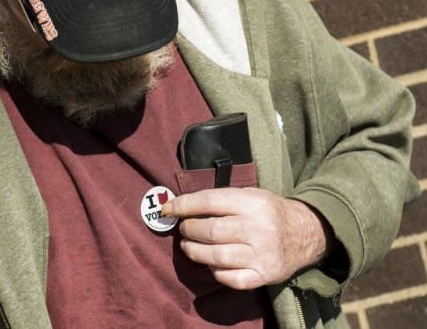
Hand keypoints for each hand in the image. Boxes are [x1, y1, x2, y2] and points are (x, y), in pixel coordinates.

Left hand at [161, 188, 328, 289]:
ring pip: (216, 257)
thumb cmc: (269, 212)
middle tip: (184, 228)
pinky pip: (229, 278)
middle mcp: (259, 228)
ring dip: (194, 251)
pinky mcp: (263, 275)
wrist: (305, 234)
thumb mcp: (251, 195)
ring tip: (189, 245)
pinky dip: (214, 270)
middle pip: (210, 231)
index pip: (210, 201)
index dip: (184, 205)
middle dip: (189, 229)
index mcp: (254, 203)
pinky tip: (211, 262)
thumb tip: (182, 206)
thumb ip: (220, 199)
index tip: (168, 208)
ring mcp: (262, 255)